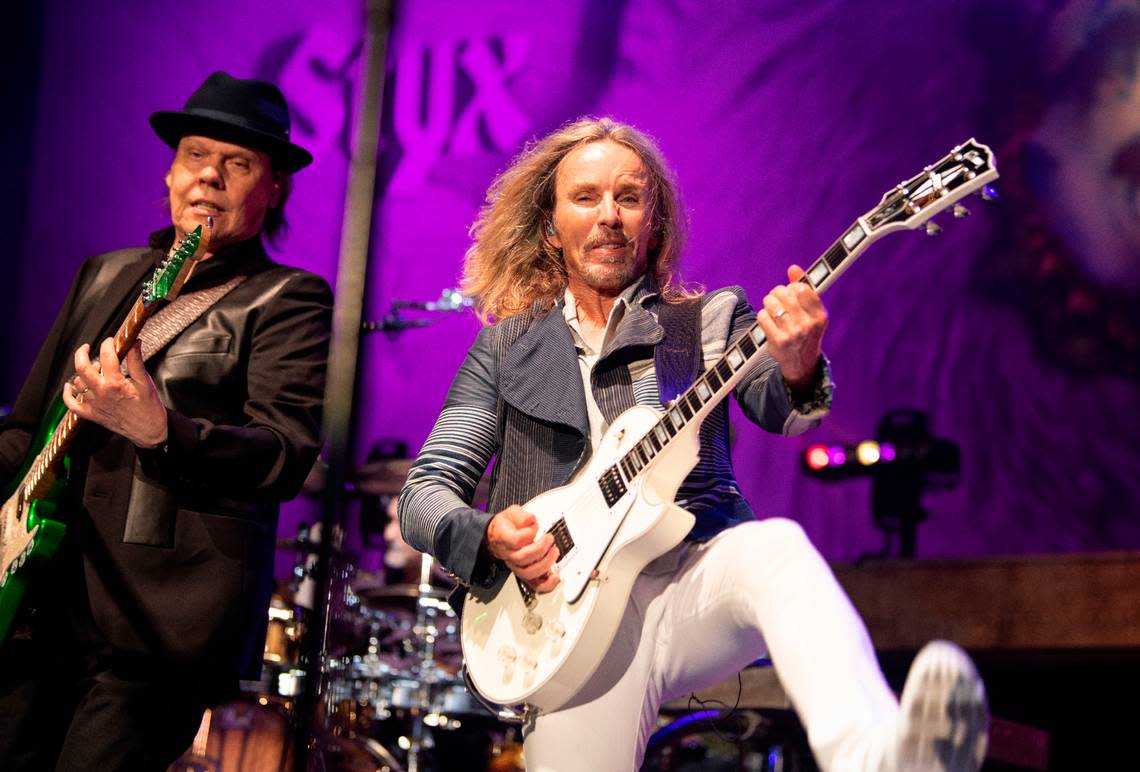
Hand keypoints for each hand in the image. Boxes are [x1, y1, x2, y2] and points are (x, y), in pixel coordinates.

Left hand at [62, 338, 168, 447]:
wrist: (149, 432)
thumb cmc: (150, 407)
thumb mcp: (145, 382)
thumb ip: (136, 361)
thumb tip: (134, 342)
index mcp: (115, 383)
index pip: (106, 356)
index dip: (108, 344)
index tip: (112, 341)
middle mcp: (101, 393)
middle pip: (82, 367)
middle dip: (82, 353)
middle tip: (87, 347)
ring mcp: (94, 405)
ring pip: (78, 382)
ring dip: (82, 372)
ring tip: (94, 368)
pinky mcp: (91, 415)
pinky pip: (72, 404)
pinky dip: (68, 394)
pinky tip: (71, 386)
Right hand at [485, 505, 559, 592]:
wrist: (498, 537)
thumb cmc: (507, 526)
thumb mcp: (512, 513)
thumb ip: (521, 515)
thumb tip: (531, 520)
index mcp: (504, 539)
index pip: (515, 540)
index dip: (528, 534)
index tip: (535, 526)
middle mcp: (509, 555)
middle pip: (522, 558)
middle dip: (540, 549)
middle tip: (550, 539)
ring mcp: (516, 566)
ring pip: (528, 573)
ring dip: (545, 564)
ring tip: (554, 552)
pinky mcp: (524, 573)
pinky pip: (534, 584)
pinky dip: (546, 584)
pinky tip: (555, 577)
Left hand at [755, 265, 827, 388]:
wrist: (801, 363)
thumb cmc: (805, 332)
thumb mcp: (811, 312)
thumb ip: (804, 288)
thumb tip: (793, 268)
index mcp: (819, 316)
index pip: (802, 289)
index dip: (793, 287)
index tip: (791, 291)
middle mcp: (808, 325)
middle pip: (784, 294)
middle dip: (777, 293)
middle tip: (777, 298)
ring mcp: (793, 334)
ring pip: (772, 303)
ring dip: (768, 302)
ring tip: (772, 308)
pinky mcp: (778, 341)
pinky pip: (763, 316)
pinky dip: (763, 315)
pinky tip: (768, 320)